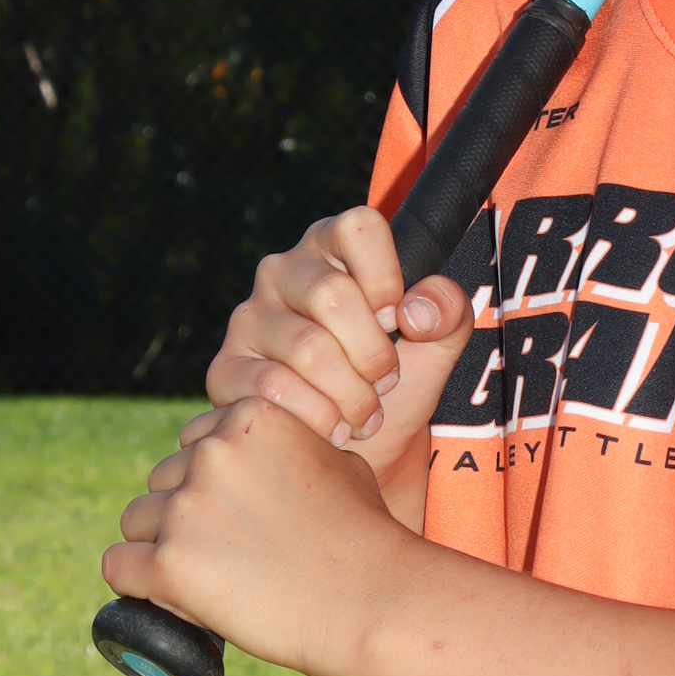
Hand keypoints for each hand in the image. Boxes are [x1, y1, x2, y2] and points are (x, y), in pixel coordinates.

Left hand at [102, 397, 420, 675]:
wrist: (372, 599)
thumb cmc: (366, 537)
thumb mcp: (339, 462)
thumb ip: (291, 450)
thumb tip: (265, 466)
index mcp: (249, 418)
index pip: (195, 441)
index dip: (213, 482)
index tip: (238, 514)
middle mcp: (211, 453)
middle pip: (162, 480)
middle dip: (185, 513)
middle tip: (227, 552)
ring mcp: (186, 507)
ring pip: (136, 521)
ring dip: (161, 547)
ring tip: (207, 578)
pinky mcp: (169, 563)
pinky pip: (119, 568)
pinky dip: (139, 585)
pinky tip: (170, 597)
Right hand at [206, 206, 473, 481]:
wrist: (361, 449)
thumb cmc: (396, 381)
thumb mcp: (439, 345)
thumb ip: (448, 312)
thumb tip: (413, 310)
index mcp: (333, 247)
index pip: (359, 226)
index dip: (387, 277)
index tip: (397, 319)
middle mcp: (282, 271)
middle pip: (331, 294)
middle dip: (373, 352)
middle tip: (387, 381)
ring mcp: (249, 319)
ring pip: (306, 348)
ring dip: (351, 394)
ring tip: (367, 414)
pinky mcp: (226, 369)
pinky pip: (273, 387)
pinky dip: (319, 417)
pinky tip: (337, 430)